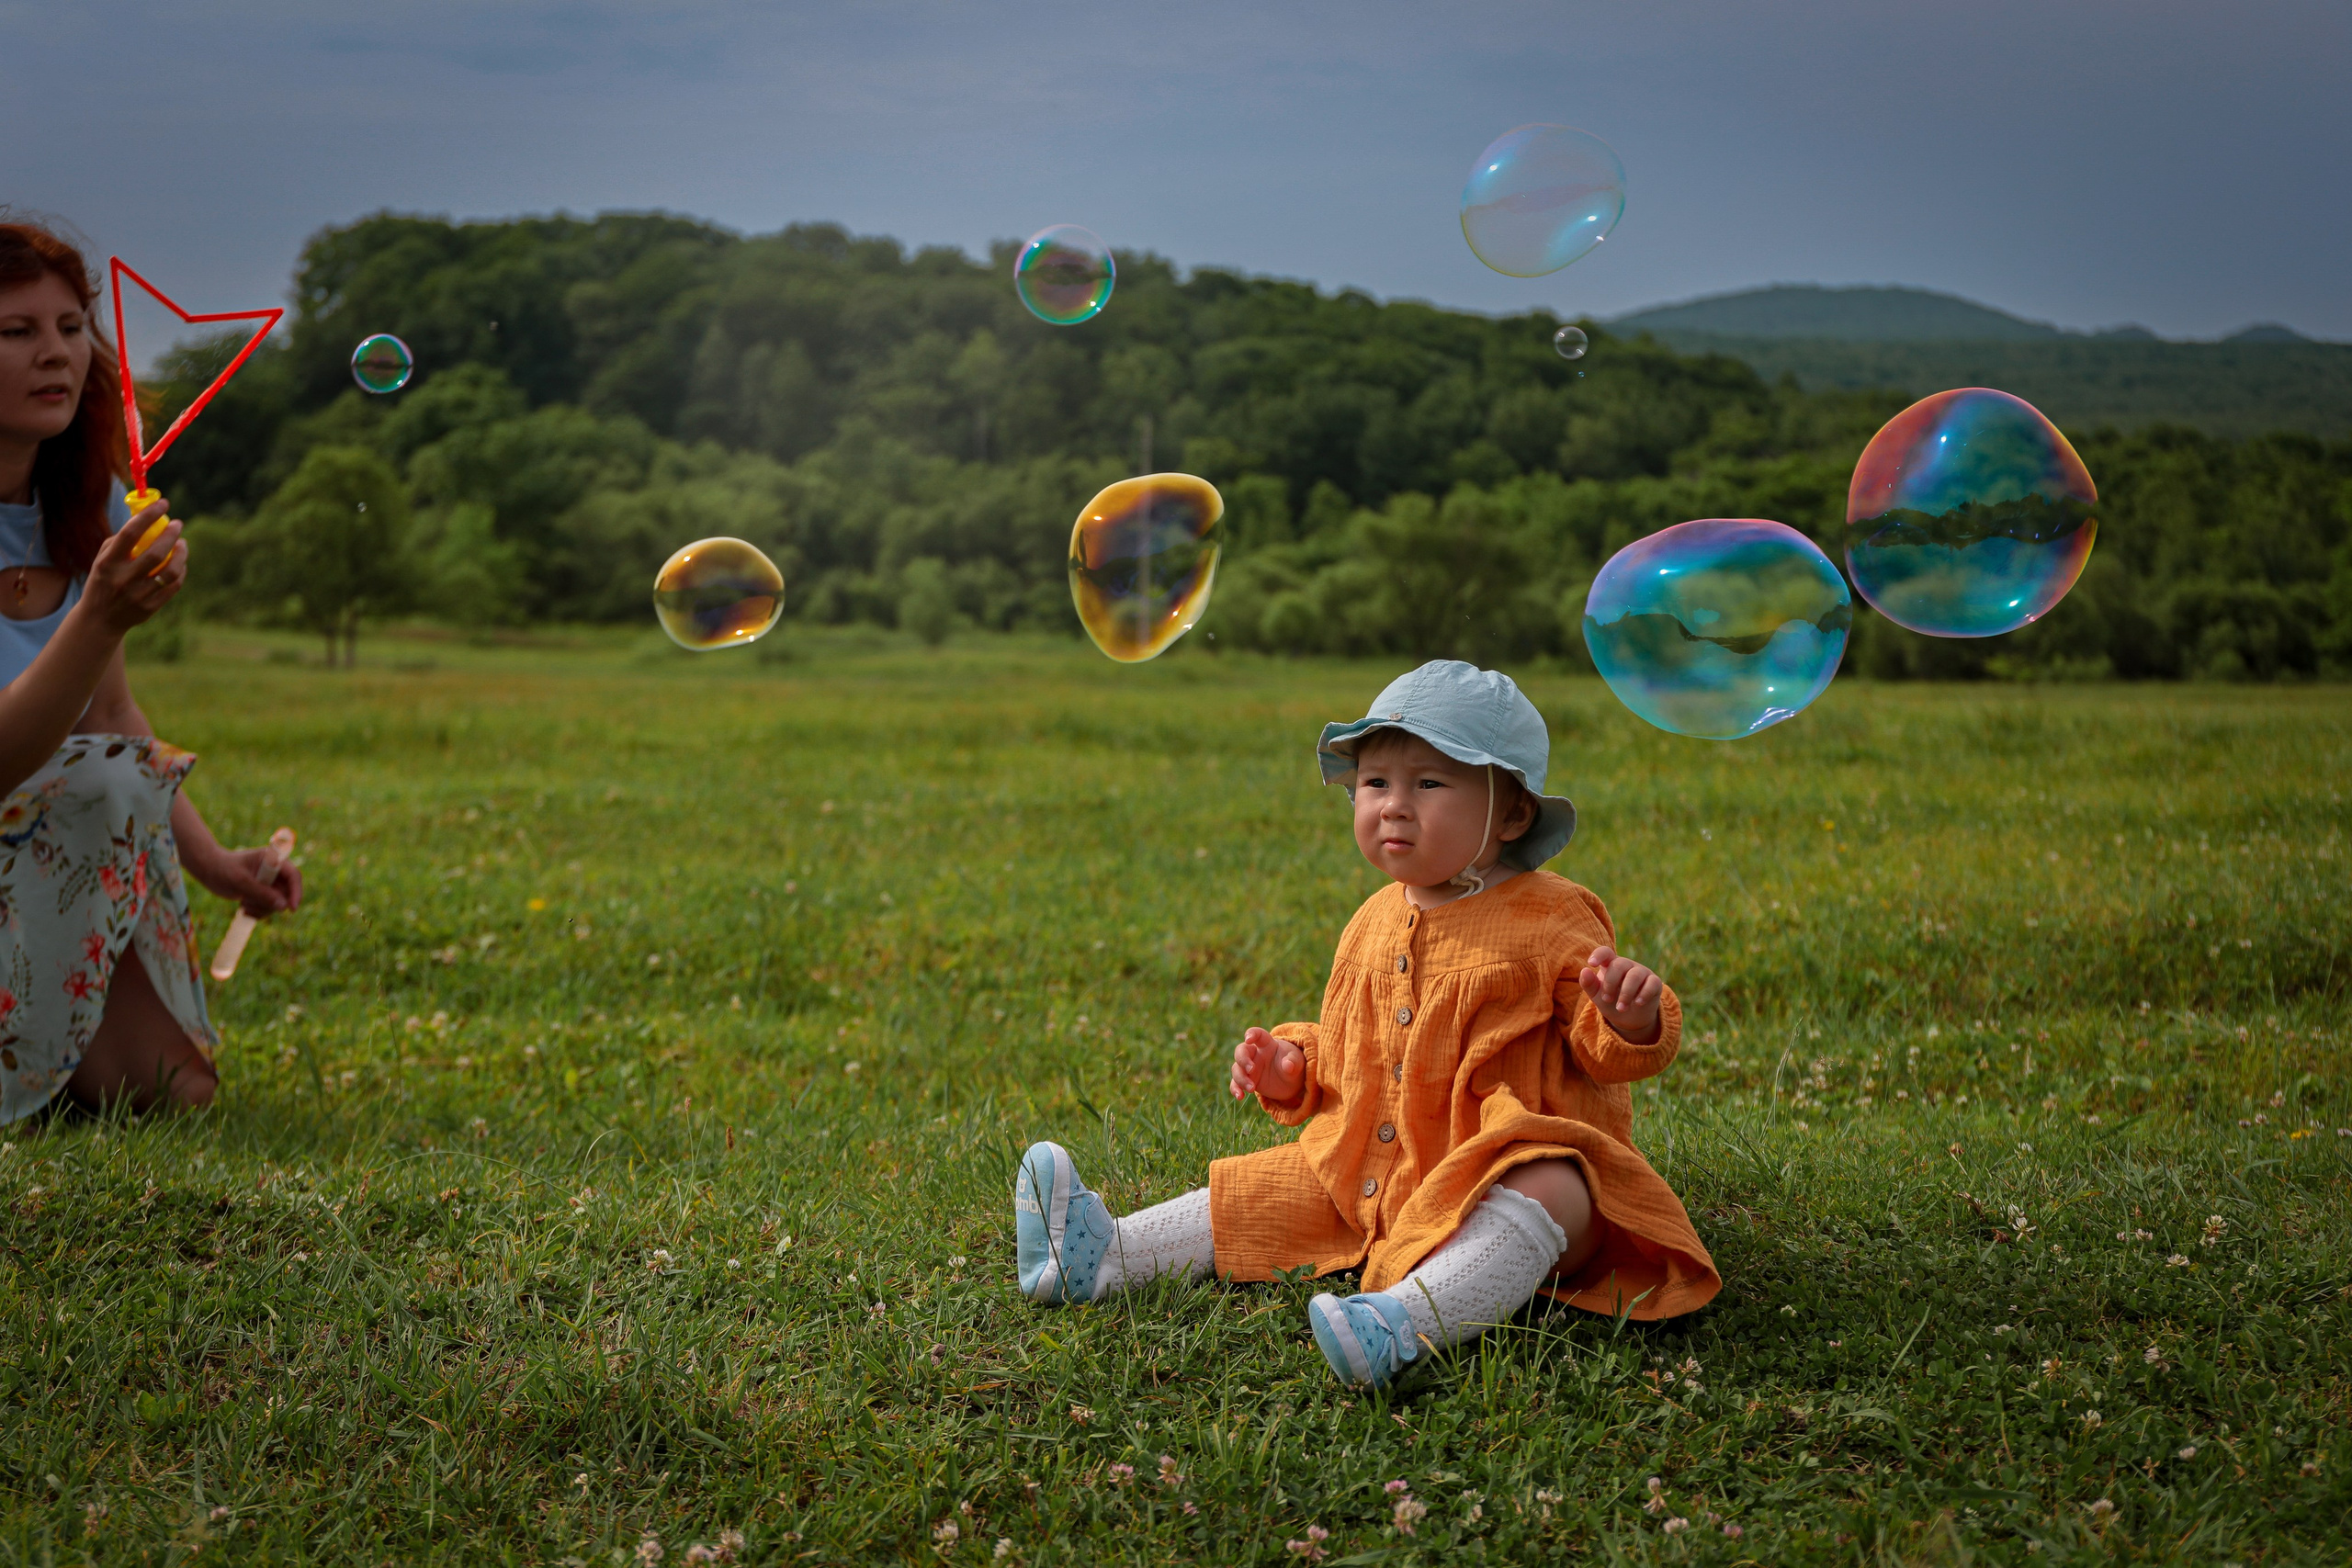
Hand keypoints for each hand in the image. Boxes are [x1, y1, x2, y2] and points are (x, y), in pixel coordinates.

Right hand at [79, 498, 185, 634]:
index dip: (149, 516)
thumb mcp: (102, 560)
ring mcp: (137, 595)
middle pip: (156, 553)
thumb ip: (119, 541)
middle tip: (178, 523)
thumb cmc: (103, 580)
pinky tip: (180, 562)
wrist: (99, 619)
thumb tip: (144, 519)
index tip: (163, 503)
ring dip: (182, 554)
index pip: (130, 533)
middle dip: (171, 534)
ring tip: (182, 543)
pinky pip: (173, 586)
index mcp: (107, 563)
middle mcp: (122, 579)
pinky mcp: (149, 608)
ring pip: (170, 571)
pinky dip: (180, 571)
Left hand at [191, 845, 303, 919]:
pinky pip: (269, 908)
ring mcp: (270, 883)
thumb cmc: (222, 869)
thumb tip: (283, 906)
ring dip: (261, 908)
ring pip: (278, 903)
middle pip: (287, 893)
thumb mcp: (241, 881)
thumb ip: (262, 893)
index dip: (296, 892)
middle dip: (270, 903)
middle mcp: (275, 871)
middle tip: (250, 904)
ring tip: (243, 904)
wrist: (208, 870)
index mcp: (273, 859)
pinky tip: (243, 906)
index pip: (293, 876)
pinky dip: (257, 912)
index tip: (292, 908)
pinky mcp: (263, 893)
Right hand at [1229, 1026, 1305, 1104]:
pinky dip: (1236, 1089)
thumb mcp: (1298, 1062)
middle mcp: (1255, 1054)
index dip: (1251, 1034)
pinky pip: (1236, 1083)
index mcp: (1267, 1044)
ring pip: (1236, 1068)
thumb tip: (1287, 1066)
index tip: (1248, 1039)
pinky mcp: (1248, 1080)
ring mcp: (1250, 1068)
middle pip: (1241, 1051)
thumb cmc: (1294, 1065)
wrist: (1292, 1081)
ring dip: (1241, 1078)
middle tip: (1251, 1070)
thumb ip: (1293, 1062)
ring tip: (1252, 1089)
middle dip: (1243, 1059)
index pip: (1258, 1035)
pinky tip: (1240, 1097)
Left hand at [1579, 946, 1662, 1043]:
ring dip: (1626, 993)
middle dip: (1611, 984)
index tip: (1591, 963)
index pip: (1605, 952)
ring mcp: (1642, 972)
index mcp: (1610, 964)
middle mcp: (1627, 965)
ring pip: (1635, 975)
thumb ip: (1589, 984)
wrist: (1628, 1019)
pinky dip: (1644, 994)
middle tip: (1607, 1000)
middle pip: (1619, 964)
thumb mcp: (1596, 995)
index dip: (1598, 955)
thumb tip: (1585, 970)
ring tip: (1621, 1008)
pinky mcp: (1655, 982)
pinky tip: (1638, 1003)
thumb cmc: (1611, 1001)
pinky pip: (1652, 983)